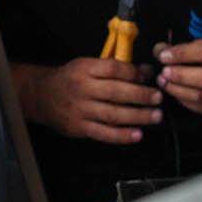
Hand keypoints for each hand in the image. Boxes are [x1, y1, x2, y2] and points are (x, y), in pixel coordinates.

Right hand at [19, 58, 161, 144]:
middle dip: (140, 95)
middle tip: (158, 97)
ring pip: (112, 114)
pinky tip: (137, 135)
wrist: (43, 95)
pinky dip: (122, 135)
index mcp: (84, 69)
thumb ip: (116, 68)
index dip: (133, 73)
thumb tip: (146, 71)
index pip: (112, 69)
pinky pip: (104, 133)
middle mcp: (82, 88)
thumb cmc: (71, 79)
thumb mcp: (88, 66)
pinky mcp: (80, 127)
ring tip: (155, 116)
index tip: (149, 77)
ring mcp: (80, 109)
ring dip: (137, 116)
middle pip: (115, 92)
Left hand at [154, 39, 201, 120]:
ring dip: (177, 90)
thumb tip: (160, 50)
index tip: (163, 55)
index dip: (181, 54)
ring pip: (201, 97)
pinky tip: (176, 92)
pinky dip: (184, 100)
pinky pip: (200, 109)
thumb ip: (186, 48)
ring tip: (164, 82)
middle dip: (179, 75)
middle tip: (163, 72)